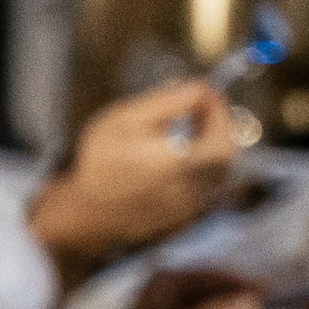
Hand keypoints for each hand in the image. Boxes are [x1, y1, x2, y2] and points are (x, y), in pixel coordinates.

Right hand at [29, 84, 241, 279]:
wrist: (83, 212)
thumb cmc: (99, 162)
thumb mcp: (125, 120)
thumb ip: (167, 102)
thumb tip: (201, 88)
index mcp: (180, 164)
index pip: (224, 138)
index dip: (220, 112)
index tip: (206, 93)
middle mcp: (192, 190)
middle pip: (226, 156)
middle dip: (217, 128)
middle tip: (196, 108)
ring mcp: (191, 209)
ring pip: (217, 172)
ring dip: (207, 147)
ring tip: (179, 131)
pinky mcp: (184, 219)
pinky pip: (203, 188)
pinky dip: (196, 167)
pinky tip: (169, 159)